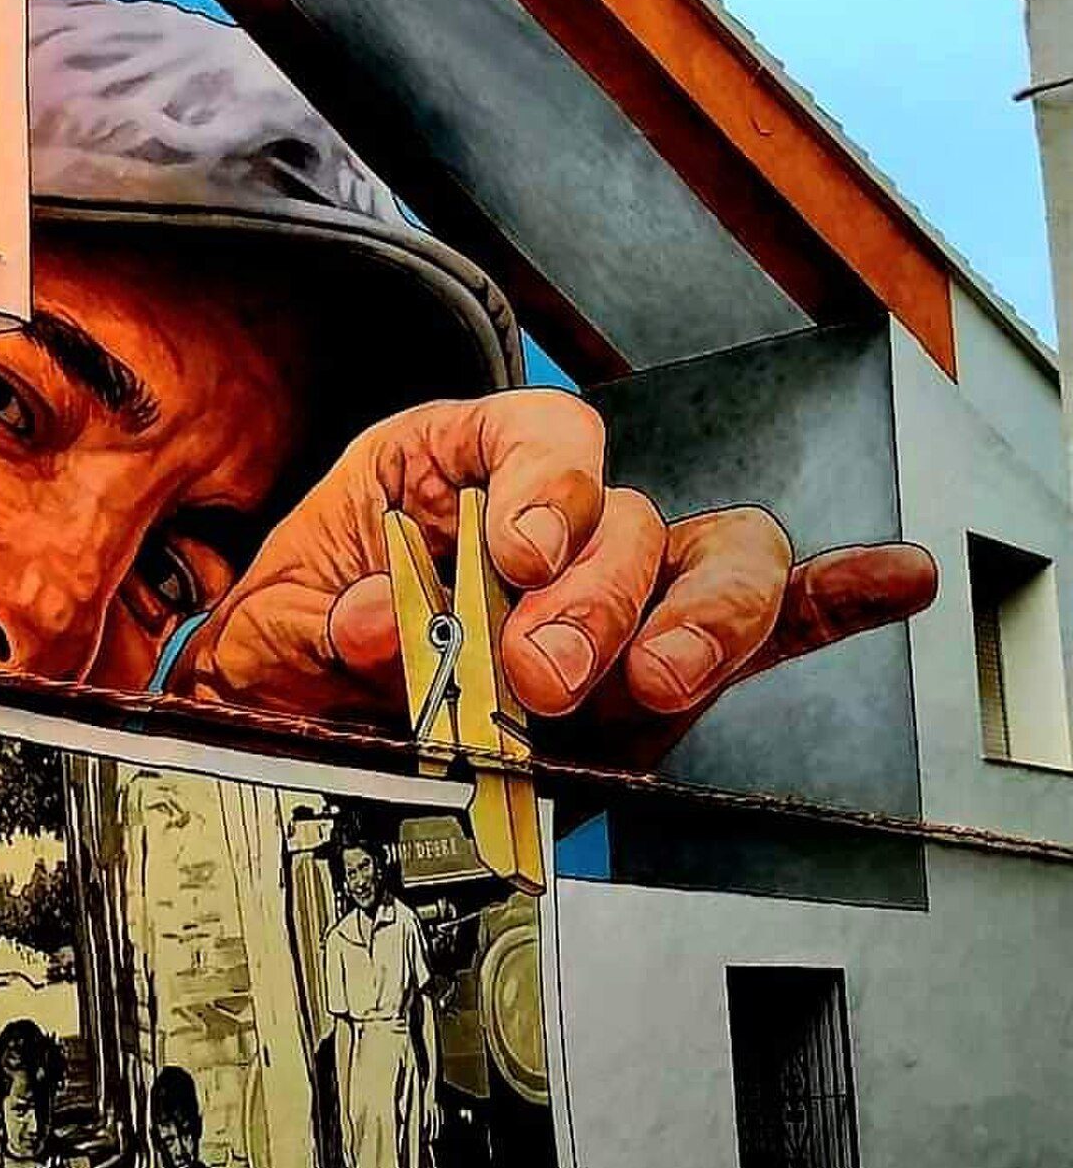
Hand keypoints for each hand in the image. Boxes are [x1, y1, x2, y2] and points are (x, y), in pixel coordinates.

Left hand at [170, 390, 936, 768]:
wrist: (287, 729)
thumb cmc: (287, 652)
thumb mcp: (273, 630)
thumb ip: (323, 625)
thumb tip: (391, 622)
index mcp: (457, 468)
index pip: (541, 438)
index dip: (545, 489)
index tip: (516, 553)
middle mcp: (558, 522)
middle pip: (632, 522)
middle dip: (600, 598)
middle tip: (541, 672)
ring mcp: (623, 600)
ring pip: (713, 570)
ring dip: (701, 626)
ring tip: (659, 680)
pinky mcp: (659, 676)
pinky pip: (764, 628)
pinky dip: (830, 606)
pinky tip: (894, 584)